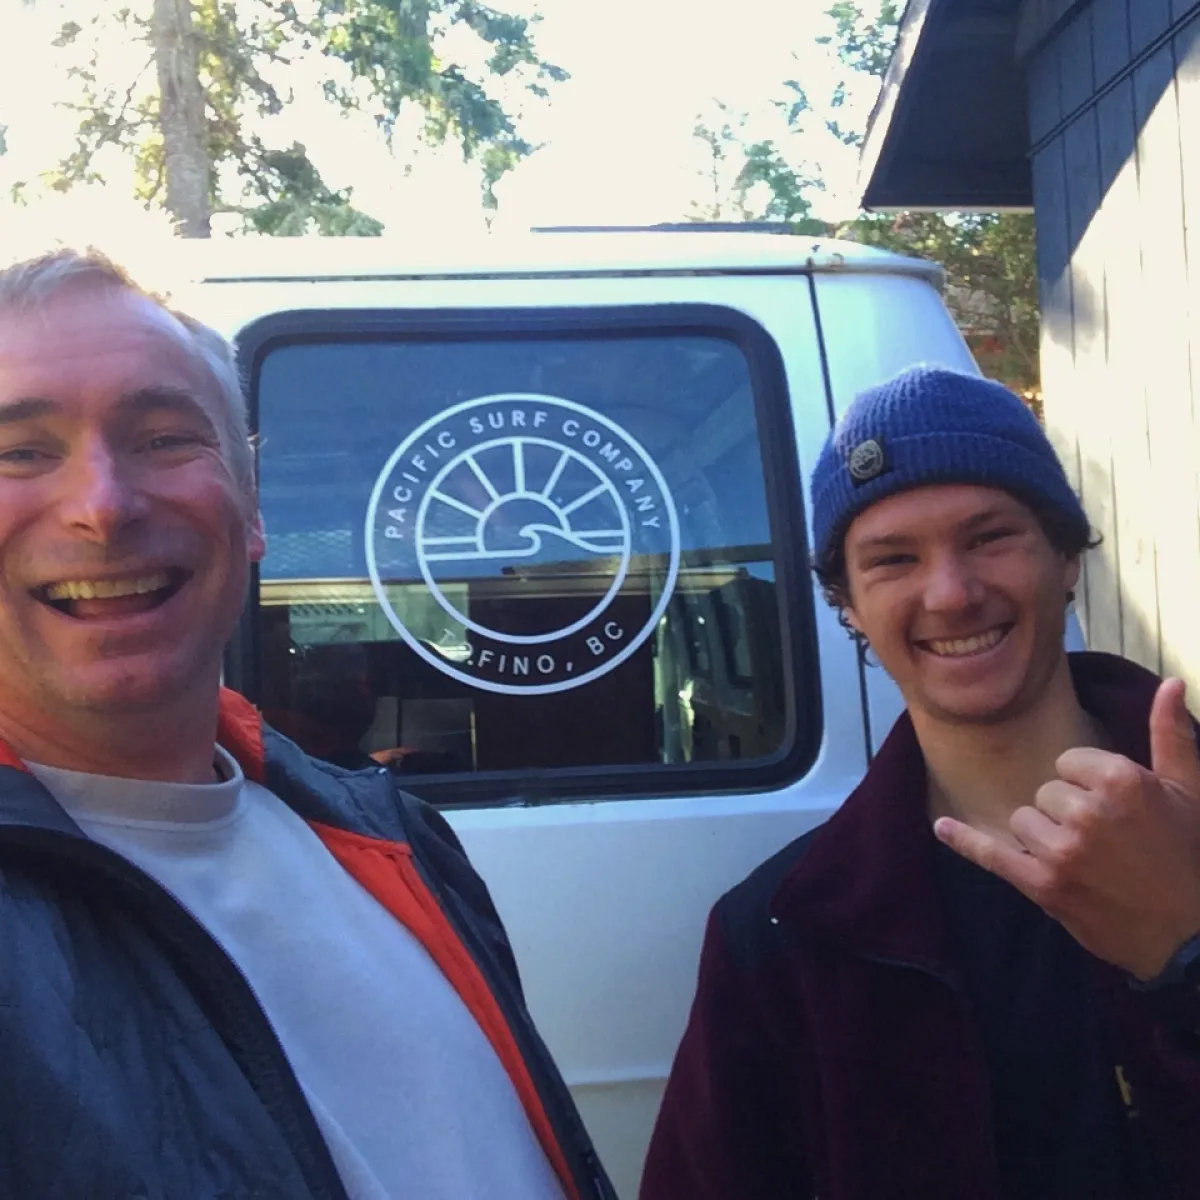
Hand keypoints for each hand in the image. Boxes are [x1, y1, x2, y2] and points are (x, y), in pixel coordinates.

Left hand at [934, 678, 1199, 979]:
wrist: (1193, 937)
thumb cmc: (1191, 856)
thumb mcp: (1190, 791)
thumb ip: (1171, 733)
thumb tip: (1170, 682)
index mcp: (1121, 780)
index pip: (1068, 762)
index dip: (1088, 784)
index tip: (1115, 809)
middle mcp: (1087, 812)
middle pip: (1044, 792)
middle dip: (1067, 813)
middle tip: (1107, 842)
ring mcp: (1062, 851)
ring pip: (1022, 820)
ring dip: (1044, 838)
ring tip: (1088, 861)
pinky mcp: (1043, 886)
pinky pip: (991, 854)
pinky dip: (964, 841)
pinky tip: (941, 827)